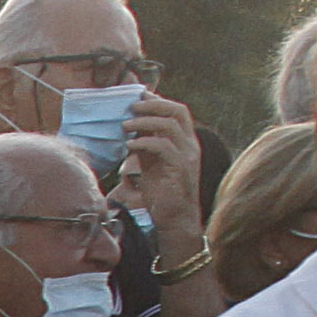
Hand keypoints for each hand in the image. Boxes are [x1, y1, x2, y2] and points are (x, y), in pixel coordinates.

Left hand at [114, 91, 208, 251]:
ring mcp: (188, 156)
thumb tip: (130, 127)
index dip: (158, 100)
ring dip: (145, 121)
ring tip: (125, 126)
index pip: (177, 110)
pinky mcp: (181, 169)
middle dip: (153, 104)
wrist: (175, 221)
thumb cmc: (162, 194)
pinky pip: (164, 147)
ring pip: (171, 125)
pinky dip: (145, 142)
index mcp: (185, 141)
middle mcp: (190, 145)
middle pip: (178, 111)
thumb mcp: (151, 163)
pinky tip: (129, 146)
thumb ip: (145, 145)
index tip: (138, 95)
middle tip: (131, 107)